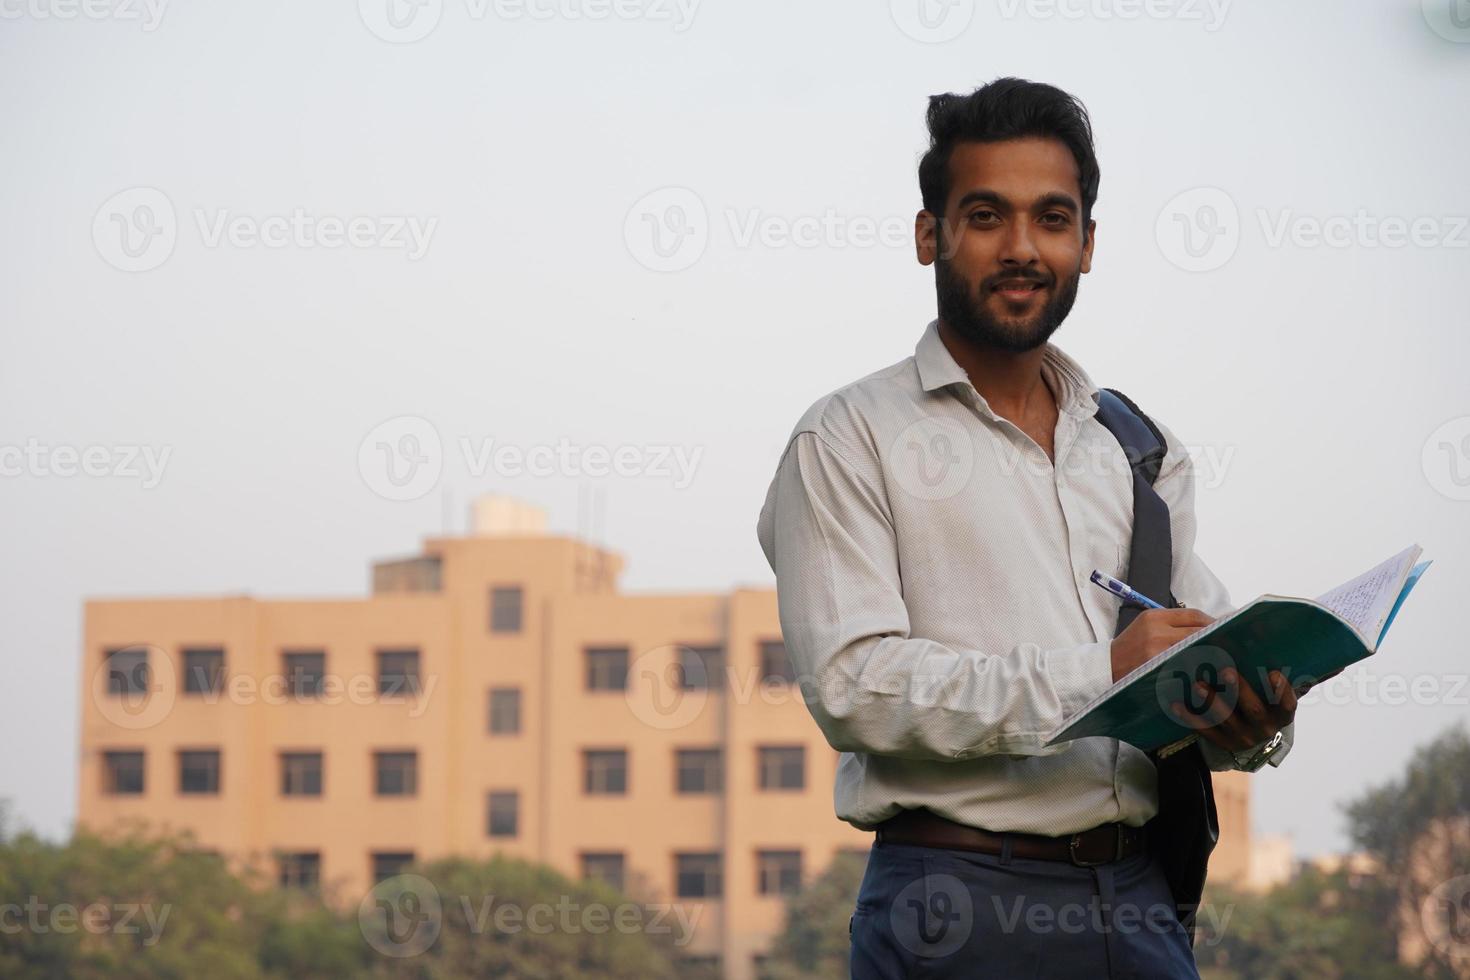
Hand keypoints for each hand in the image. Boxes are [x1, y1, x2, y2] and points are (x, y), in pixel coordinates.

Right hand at [1110, 608, 1215, 682]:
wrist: (1106, 668)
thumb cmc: (1130, 648)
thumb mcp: (1146, 627)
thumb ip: (1172, 624)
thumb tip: (1206, 627)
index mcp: (1154, 616)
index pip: (1194, 615)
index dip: (1213, 622)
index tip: (1224, 629)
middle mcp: (1156, 630)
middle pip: (1198, 631)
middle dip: (1216, 638)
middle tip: (1230, 645)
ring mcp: (1157, 650)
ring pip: (1195, 648)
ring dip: (1211, 654)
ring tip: (1222, 659)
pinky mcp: (1157, 668)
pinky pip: (1185, 665)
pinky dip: (1198, 668)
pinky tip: (1206, 672)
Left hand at [1170, 667, 1296, 753]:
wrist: (1249, 733)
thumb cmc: (1260, 701)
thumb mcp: (1269, 693)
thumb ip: (1267, 674)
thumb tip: (1261, 636)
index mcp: (1280, 716)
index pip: (1287, 705)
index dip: (1282, 691)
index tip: (1273, 672)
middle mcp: (1264, 729)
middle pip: (1253, 710)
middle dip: (1240, 690)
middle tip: (1226, 671)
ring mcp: (1242, 737)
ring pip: (1226, 720)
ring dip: (1211, 701)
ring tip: (1198, 685)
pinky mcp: (1222, 743)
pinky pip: (1205, 730)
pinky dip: (1190, 717)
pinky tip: (1177, 704)